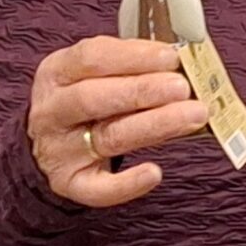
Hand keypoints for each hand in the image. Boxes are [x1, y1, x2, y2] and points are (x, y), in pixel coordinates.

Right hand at [26, 36, 208, 207]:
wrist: (53, 140)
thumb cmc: (88, 98)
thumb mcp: (96, 71)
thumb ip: (132, 65)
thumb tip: (180, 63)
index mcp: (57, 72)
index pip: (91, 58)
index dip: (133, 56)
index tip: (171, 56)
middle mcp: (51, 111)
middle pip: (94, 98)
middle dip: (143, 91)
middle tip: (183, 87)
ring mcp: (58, 149)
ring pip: (107, 137)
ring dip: (155, 125)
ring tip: (194, 116)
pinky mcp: (69, 183)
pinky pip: (98, 189)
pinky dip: (127, 184)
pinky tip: (154, 172)